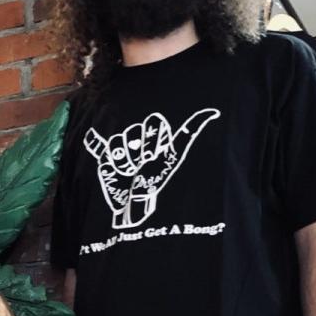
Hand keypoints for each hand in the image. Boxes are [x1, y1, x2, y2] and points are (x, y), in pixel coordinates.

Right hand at [84, 108, 219, 228]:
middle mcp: (137, 140)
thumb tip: (213, 112)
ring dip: (126, 161)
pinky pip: (103, 148)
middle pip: (136, 132)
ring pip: (119, 142)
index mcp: (155, 136)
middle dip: (140, 151)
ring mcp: (120, 148)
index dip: (154, 137)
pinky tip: (102, 151)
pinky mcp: (105, 158)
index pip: (154, 122)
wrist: (135, 203)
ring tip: (131, 173)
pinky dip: (104, 153)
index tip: (156, 154)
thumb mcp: (174, 156)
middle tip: (144, 165)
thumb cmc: (156, 180)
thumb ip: (189, 132)